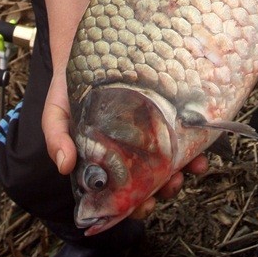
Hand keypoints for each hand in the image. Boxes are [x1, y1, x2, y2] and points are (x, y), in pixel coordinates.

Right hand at [43, 68, 208, 217]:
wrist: (86, 49)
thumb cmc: (69, 88)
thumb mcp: (56, 112)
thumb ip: (56, 137)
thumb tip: (64, 165)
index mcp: (104, 161)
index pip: (120, 193)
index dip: (133, 206)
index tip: (143, 207)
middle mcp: (128, 151)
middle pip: (151, 180)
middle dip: (164, 189)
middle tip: (171, 185)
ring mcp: (148, 132)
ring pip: (171, 160)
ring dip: (185, 169)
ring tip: (193, 168)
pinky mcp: (164, 110)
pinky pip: (183, 132)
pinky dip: (195, 142)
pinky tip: (201, 144)